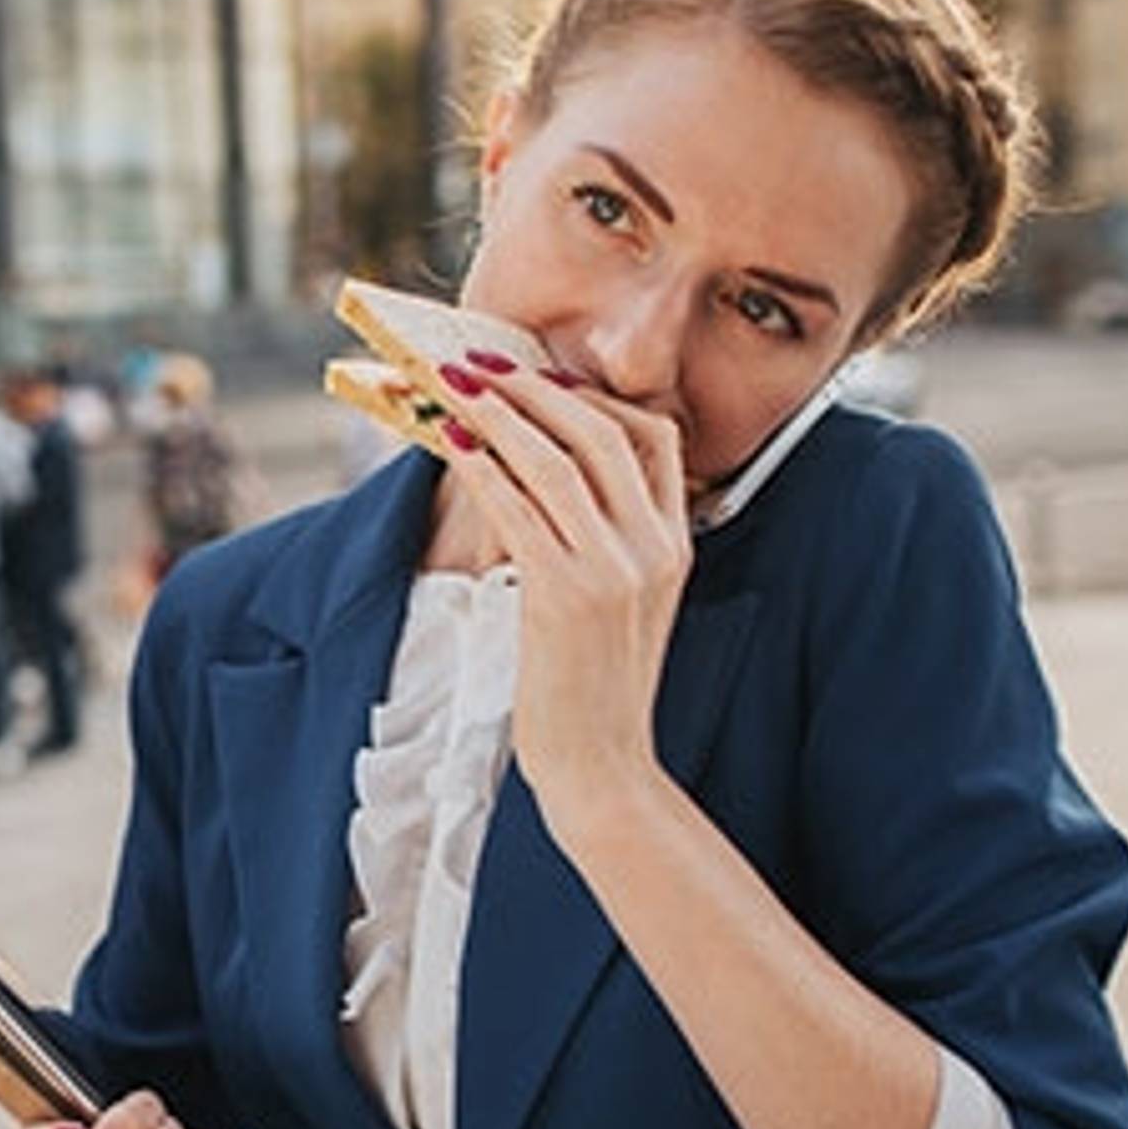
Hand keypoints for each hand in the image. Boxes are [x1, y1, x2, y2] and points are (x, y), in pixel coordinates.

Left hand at [435, 358, 691, 851]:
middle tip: (484, 362)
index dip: (598, 398)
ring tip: (453, 384)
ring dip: (497, 412)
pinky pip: (516, 506)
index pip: (657, 438)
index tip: (546, 382)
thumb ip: (614, 542)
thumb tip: (556, 480)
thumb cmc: (598, 688)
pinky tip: (450, 442)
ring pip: (553, 459)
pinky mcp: (564, 593)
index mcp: (677, 545)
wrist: (603, 766)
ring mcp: (613, 569)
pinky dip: (480, 465)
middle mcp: (653, 547)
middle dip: (536, 388)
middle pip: (601, 432)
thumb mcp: (631, 605)